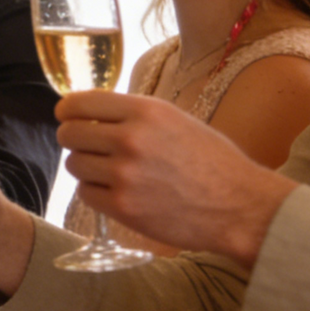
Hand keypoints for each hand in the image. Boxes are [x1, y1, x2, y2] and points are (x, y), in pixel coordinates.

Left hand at [57, 91, 297, 266]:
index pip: (78, 103)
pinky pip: (85, 193)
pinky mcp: (123, 207)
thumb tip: (89, 111)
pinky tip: (118, 192)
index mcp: (145, 111)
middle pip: (68, 134)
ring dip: (86, 168)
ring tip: (112, 172)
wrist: (242, 207)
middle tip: (89, 147)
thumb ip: (132, 114)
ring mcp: (125, 174)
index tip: (67, 117)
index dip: (67, 111)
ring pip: (74, 164)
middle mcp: (131, 139)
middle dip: (74, 140)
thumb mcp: (175, 120)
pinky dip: (96, 193)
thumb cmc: (212, 162)